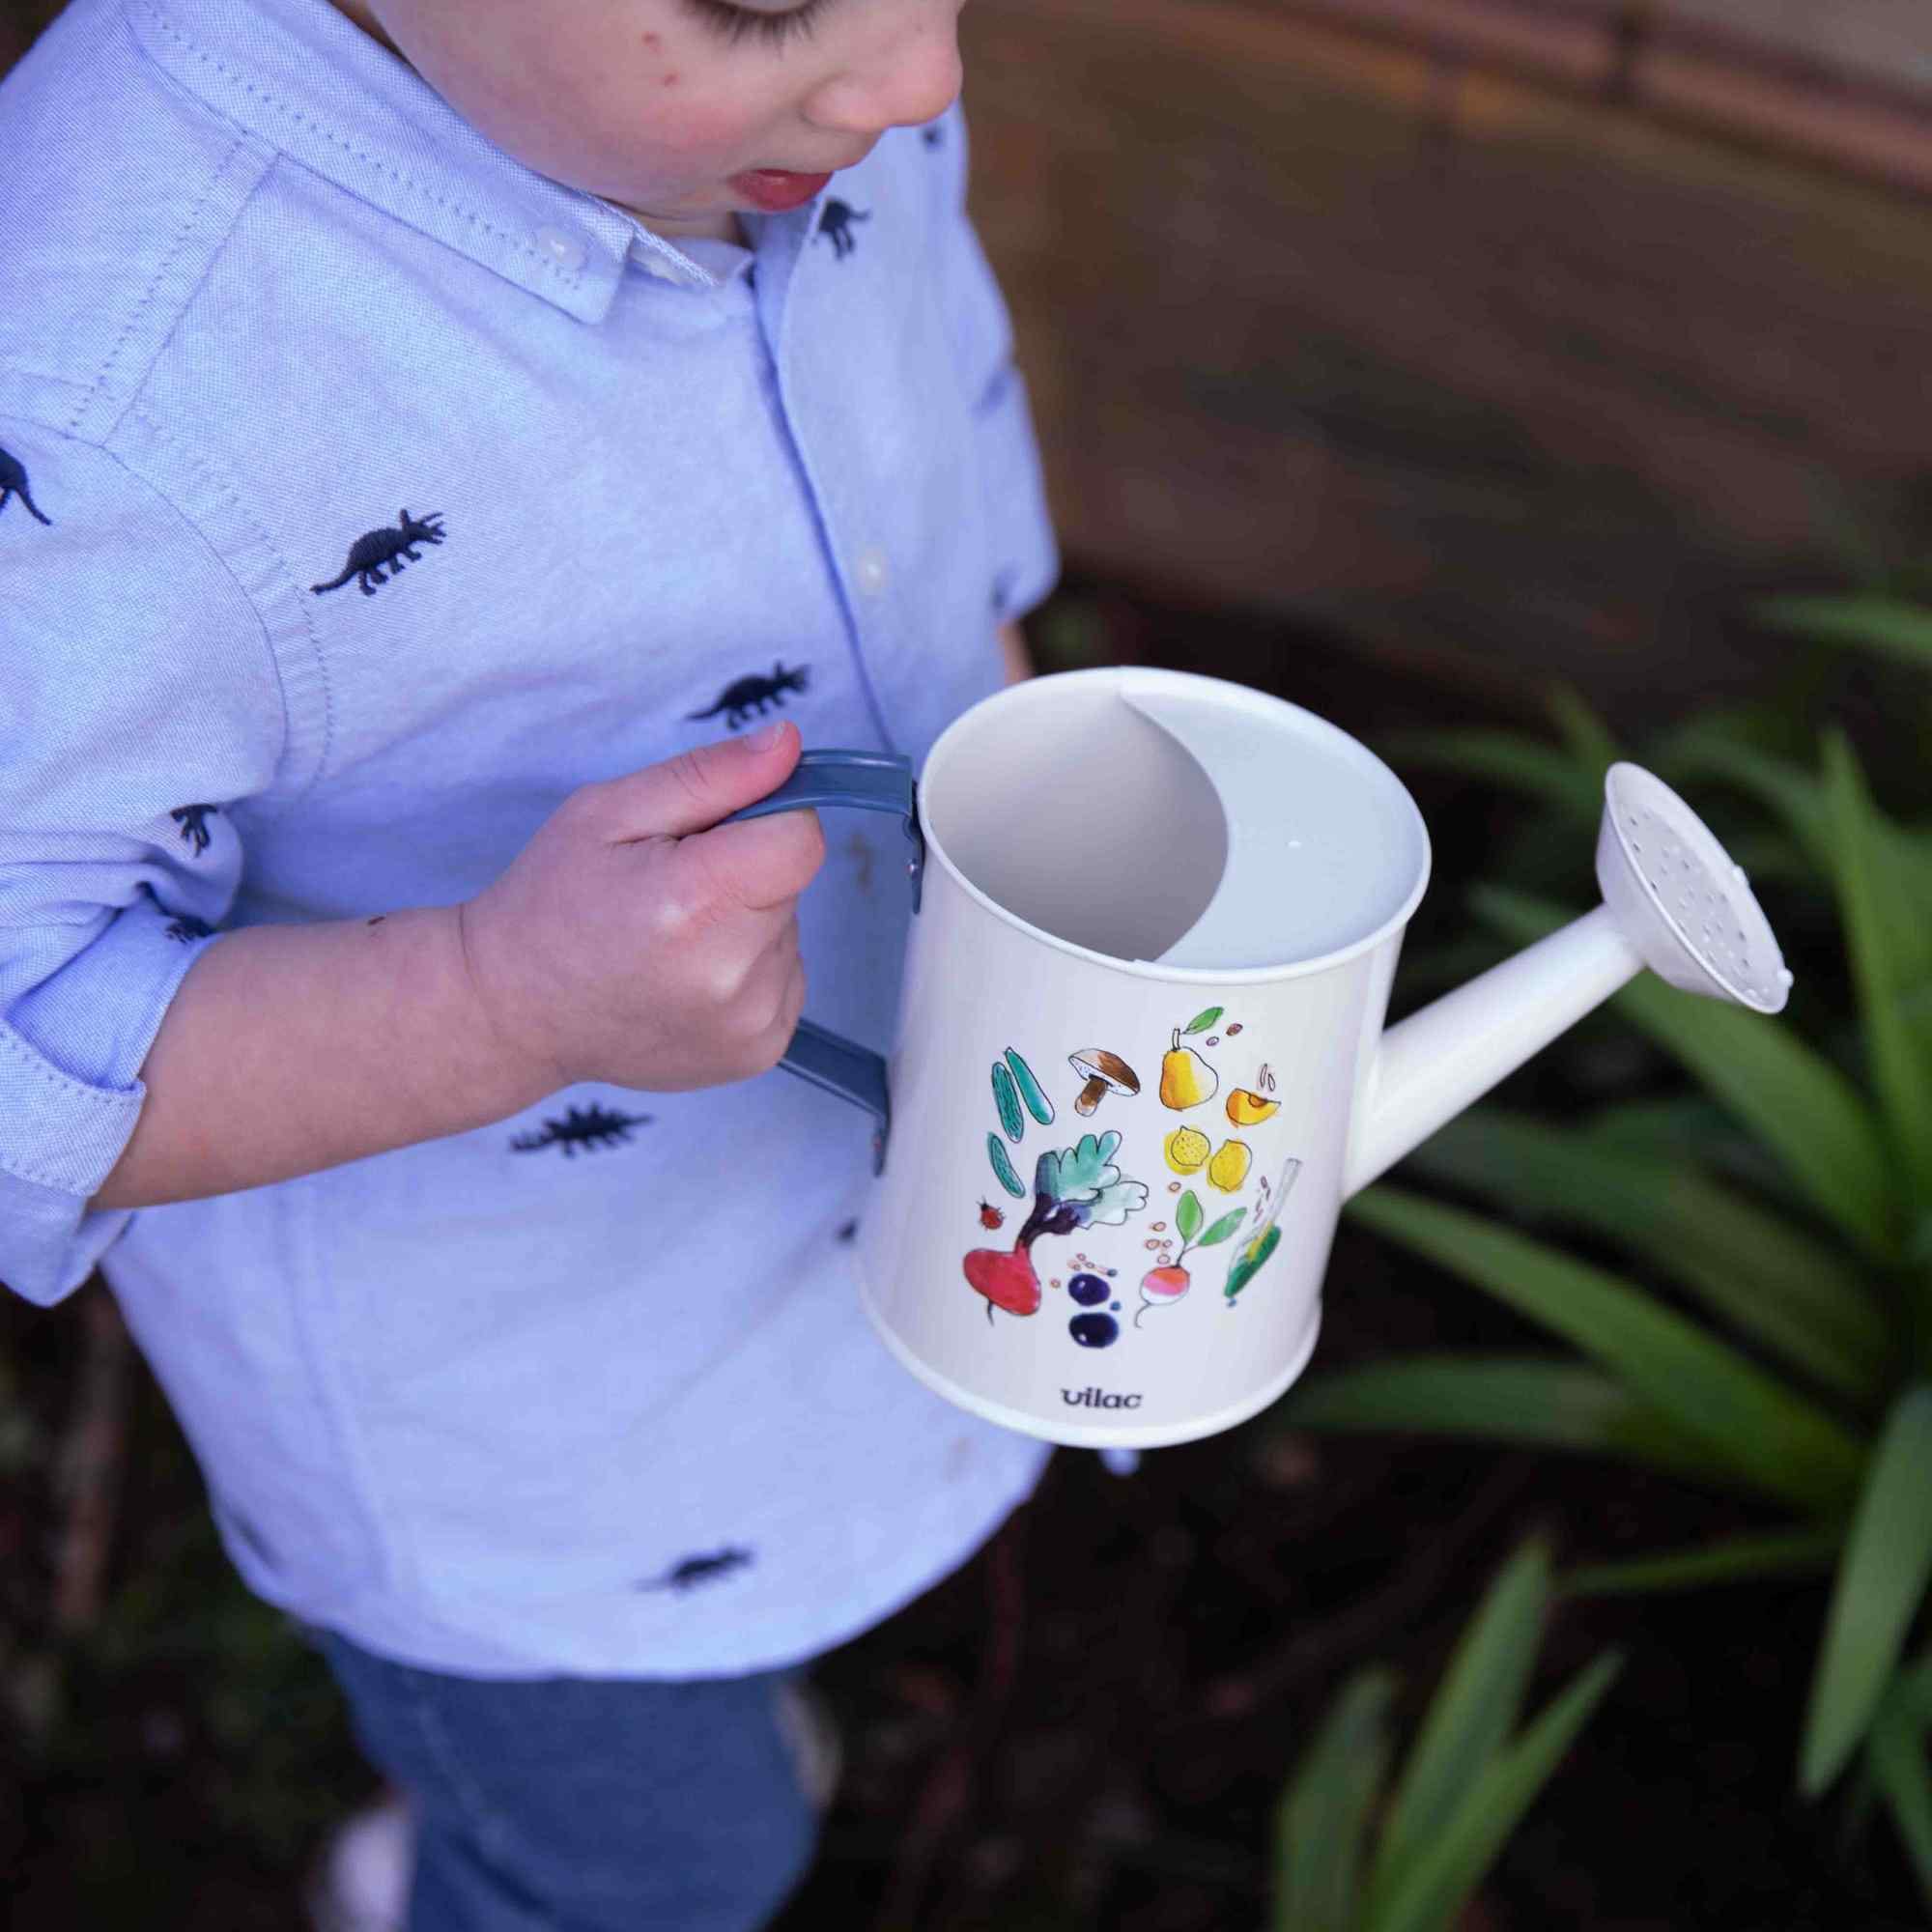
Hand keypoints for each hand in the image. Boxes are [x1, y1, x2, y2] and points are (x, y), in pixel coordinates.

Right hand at [457, 722, 823, 1093]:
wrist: (516, 1012)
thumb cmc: (553, 903)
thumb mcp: (610, 811)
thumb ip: (711, 775)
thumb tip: (789, 743)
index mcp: (695, 904)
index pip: (800, 840)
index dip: (764, 821)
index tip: (711, 835)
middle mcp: (731, 975)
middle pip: (791, 885)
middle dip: (744, 873)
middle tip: (671, 893)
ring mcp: (750, 1023)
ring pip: (787, 933)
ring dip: (744, 924)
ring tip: (671, 941)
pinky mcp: (759, 1051)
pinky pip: (784, 979)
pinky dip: (747, 969)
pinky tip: (685, 976)